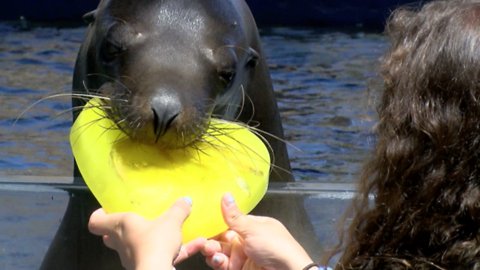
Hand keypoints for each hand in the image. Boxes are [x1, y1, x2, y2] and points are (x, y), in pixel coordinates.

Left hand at [88, 197, 205, 269]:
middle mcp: (122, 242)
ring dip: (151, 240)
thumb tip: (186, 200)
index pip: (96, 222)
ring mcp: (132, 257)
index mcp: (120, 225)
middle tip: (137, 220)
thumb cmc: (155, 242)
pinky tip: (196, 244)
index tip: (108, 208)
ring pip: (136, 247)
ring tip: (170, 232)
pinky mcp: (146, 267)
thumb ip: (178, 209)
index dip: (100, 214)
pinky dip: (177, 251)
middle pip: (112, 236)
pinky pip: (161, 256)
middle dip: (123, 230)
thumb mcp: (171, 221)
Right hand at [202, 193, 313, 269]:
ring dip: (213, 252)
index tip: (203, 225)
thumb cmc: (274, 246)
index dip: (217, 225)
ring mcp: (244, 257)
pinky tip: (217, 261)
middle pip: (223, 240)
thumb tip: (225, 194)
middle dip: (212, 241)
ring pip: (222, 253)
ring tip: (210, 252)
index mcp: (254, 227)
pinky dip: (218, 263)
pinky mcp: (240, 269)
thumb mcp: (253, 229)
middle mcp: (248, 241)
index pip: (231, 223)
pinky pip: (225, 265)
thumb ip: (234, 216)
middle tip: (204, 243)